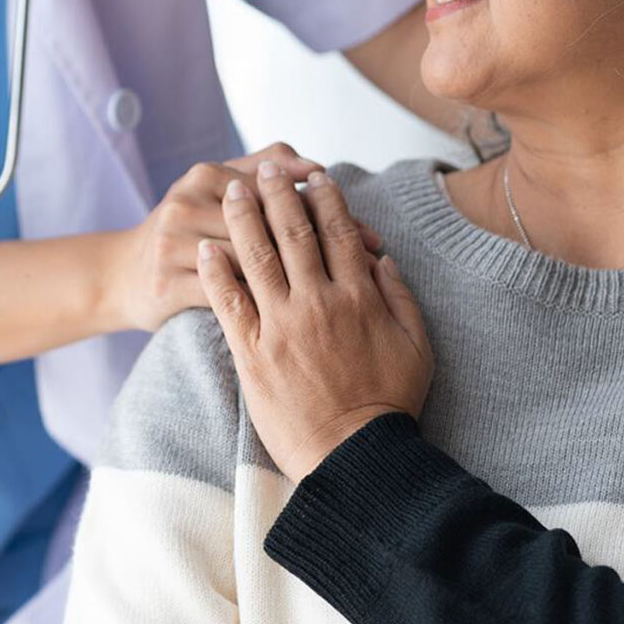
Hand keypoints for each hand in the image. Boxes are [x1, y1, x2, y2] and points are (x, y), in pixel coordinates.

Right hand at [103, 143, 380, 332]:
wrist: (119, 277)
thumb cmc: (185, 235)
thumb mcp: (212, 192)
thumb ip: (261, 170)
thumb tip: (316, 168)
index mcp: (204, 175)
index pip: (275, 181)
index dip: (324, 201)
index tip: (364, 225)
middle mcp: (187, 202)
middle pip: (269, 218)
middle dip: (325, 238)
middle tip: (370, 253)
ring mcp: (175, 243)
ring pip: (253, 256)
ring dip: (305, 275)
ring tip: (346, 291)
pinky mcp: (168, 284)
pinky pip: (228, 295)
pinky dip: (270, 306)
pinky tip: (304, 316)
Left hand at [196, 161, 431, 480]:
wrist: (354, 454)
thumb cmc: (389, 403)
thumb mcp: (416, 346)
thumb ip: (400, 297)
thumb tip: (383, 258)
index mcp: (359, 297)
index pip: (339, 232)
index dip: (325, 199)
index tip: (315, 176)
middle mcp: (318, 302)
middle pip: (293, 233)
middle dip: (280, 194)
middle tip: (268, 169)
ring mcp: (282, 324)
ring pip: (257, 256)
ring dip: (244, 217)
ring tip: (234, 189)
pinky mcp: (252, 351)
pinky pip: (228, 301)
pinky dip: (216, 270)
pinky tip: (207, 247)